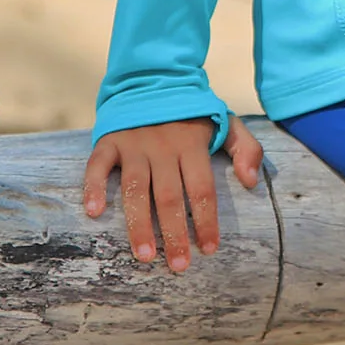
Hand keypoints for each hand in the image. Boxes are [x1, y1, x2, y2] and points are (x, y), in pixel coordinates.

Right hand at [82, 116, 264, 268]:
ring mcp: (134, 144)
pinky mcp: (110, 140)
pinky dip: (94, 187)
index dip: (206, 221)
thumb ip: (246, 149)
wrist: (154, 78)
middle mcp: (163, 146)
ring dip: (138, 224)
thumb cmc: (192, 113)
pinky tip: (94, 212)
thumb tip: (250, 182)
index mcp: (193, 144)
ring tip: (144, 256)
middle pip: (169, 197)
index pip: (202, 189)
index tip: (209, 249)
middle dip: (174, 235)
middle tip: (178, 266)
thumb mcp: (227, 122)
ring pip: (135, 189)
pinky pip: (98, 165)